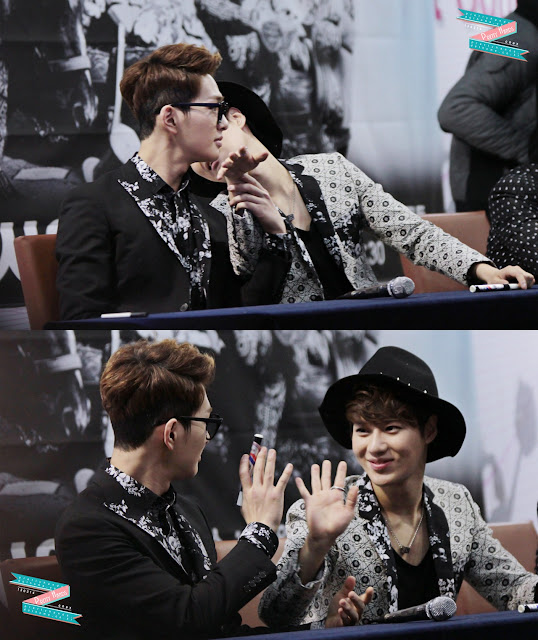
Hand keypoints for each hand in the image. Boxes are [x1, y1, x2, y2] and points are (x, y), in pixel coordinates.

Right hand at [216, 146, 268, 182]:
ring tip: (224, 164)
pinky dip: (220, 174)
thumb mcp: (254, 161)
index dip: (242, 149)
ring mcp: (229, 163)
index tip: (242, 147)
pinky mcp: (225, 170)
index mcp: (242, 154)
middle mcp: (234, 158)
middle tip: (231, 154)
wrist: (240, 171)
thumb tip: (267, 153)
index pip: (243, 151)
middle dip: (232, 155)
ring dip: (225, 164)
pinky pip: (222, 172)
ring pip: (227, 163)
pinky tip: (218, 178)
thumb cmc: (247, 163)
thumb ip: (260, 157)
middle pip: (233, 156)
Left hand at [228, 174, 285, 233]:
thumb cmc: (268, 215)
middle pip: (248, 187)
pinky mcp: (260, 210)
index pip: (253, 182)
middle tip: (229, 188)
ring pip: (246, 196)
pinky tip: (237, 209)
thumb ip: (256, 197)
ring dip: (236, 199)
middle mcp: (264, 195)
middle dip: (237, 186)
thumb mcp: (264, 203)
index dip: (244, 177)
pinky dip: (240, 206)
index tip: (236, 176)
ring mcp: (262, 202)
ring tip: (231, 203)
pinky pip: (247, 205)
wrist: (276, 225)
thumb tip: (244, 194)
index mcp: (264, 192)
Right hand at [240, 447, 292, 531]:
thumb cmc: (254, 521)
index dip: (244, 463)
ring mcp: (267, 491)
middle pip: (257, 469)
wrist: (261, 529)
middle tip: (263, 449)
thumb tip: (246, 491)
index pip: (244, 473)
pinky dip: (286, 473)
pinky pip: (282, 481)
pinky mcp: (277, 495)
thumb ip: (246, 497)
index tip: (246, 456)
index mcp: (248, 492)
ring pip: (269, 471)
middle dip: (260, 457)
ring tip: (272, 451)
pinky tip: (289, 466)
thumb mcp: (245, 507)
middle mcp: (257, 489)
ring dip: (271, 460)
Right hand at [296, 461, 358, 583]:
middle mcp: (327, 495)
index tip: (342, 462)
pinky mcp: (309, 502)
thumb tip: (356, 486)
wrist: (324, 535)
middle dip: (327, 470)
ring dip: (315, 474)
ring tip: (315, 465)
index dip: (341, 472)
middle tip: (327, 461)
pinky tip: (297, 478)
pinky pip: (304, 492)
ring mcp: (318, 498)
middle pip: (327, 479)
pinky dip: (300, 485)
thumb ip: (352, 500)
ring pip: (316, 482)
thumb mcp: (348, 513)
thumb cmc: (338, 526)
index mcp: (337, 496)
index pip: (339, 481)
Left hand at [325, 577, 373, 627]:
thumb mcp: (342, 595)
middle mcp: (357, 612)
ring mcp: (352, 620)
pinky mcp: (346, 626)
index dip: (369, 595)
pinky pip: (347, 622)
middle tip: (350, 593)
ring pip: (354, 615)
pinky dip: (344, 616)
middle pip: (361, 607)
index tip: (370, 589)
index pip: (365, 600)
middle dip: (356, 600)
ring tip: (341, 601)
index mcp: (357, 604)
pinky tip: (340, 610)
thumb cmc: (338, 607)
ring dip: (348, 608)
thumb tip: (352, 577)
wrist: (330, 620)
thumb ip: (347, 588)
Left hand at [473, 263, 534, 288]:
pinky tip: (521, 287)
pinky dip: (528, 284)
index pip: (518, 274)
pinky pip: (530, 280)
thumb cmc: (495, 279)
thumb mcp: (494, 281)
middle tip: (518, 289)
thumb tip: (507, 284)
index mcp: (509, 269)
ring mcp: (521, 271)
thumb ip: (500, 283)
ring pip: (530, 278)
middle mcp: (517, 269)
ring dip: (527, 284)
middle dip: (525, 284)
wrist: (496, 276)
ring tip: (518, 288)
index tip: (523, 288)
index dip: (522, 281)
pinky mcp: (524, 275)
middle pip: (527, 276)